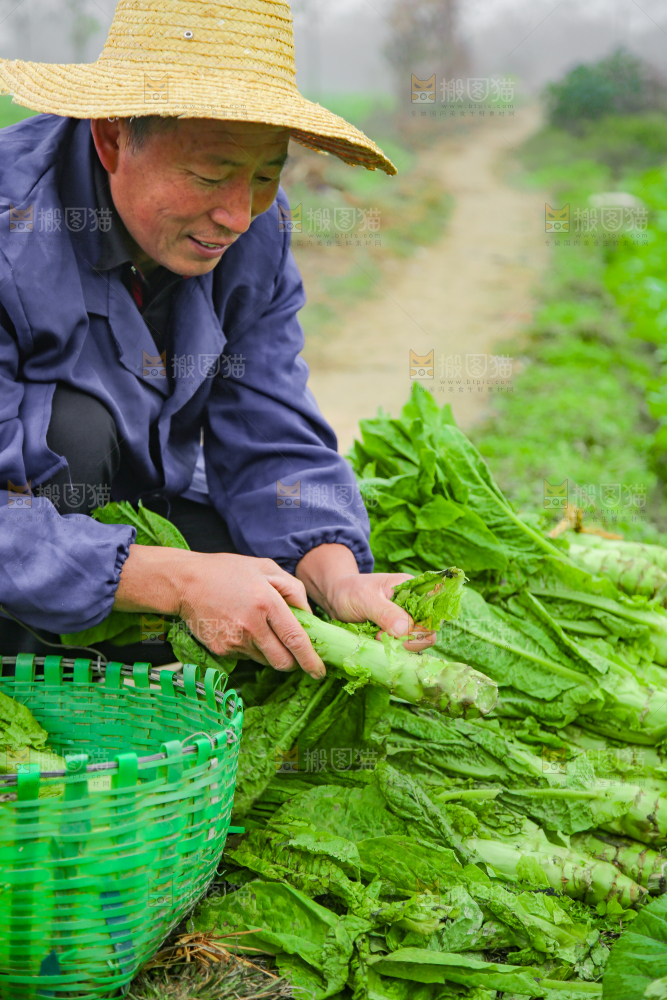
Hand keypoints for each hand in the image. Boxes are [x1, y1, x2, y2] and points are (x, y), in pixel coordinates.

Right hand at [114, 545, 325, 677]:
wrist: (184, 581)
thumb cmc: (227, 571)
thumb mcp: (265, 568)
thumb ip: (293, 589)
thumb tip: (309, 615)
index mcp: (267, 603)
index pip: (295, 640)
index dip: (310, 660)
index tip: (319, 671)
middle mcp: (251, 626)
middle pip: (281, 661)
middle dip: (292, 663)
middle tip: (294, 655)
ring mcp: (234, 641)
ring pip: (264, 660)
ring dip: (270, 653)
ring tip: (258, 628)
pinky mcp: (221, 650)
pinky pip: (245, 657)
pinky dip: (250, 648)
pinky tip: (240, 628)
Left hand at [296, 544, 435, 651]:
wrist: (334, 597)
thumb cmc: (350, 591)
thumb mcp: (365, 598)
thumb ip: (386, 613)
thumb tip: (406, 630)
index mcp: (414, 590)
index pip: (432, 615)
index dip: (419, 630)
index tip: (397, 632)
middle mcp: (414, 608)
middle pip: (426, 635)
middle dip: (404, 641)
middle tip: (380, 635)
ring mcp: (405, 622)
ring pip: (413, 645)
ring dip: (395, 647)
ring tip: (374, 635)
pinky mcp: (396, 635)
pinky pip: (400, 649)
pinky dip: (388, 650)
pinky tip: (374, 639)